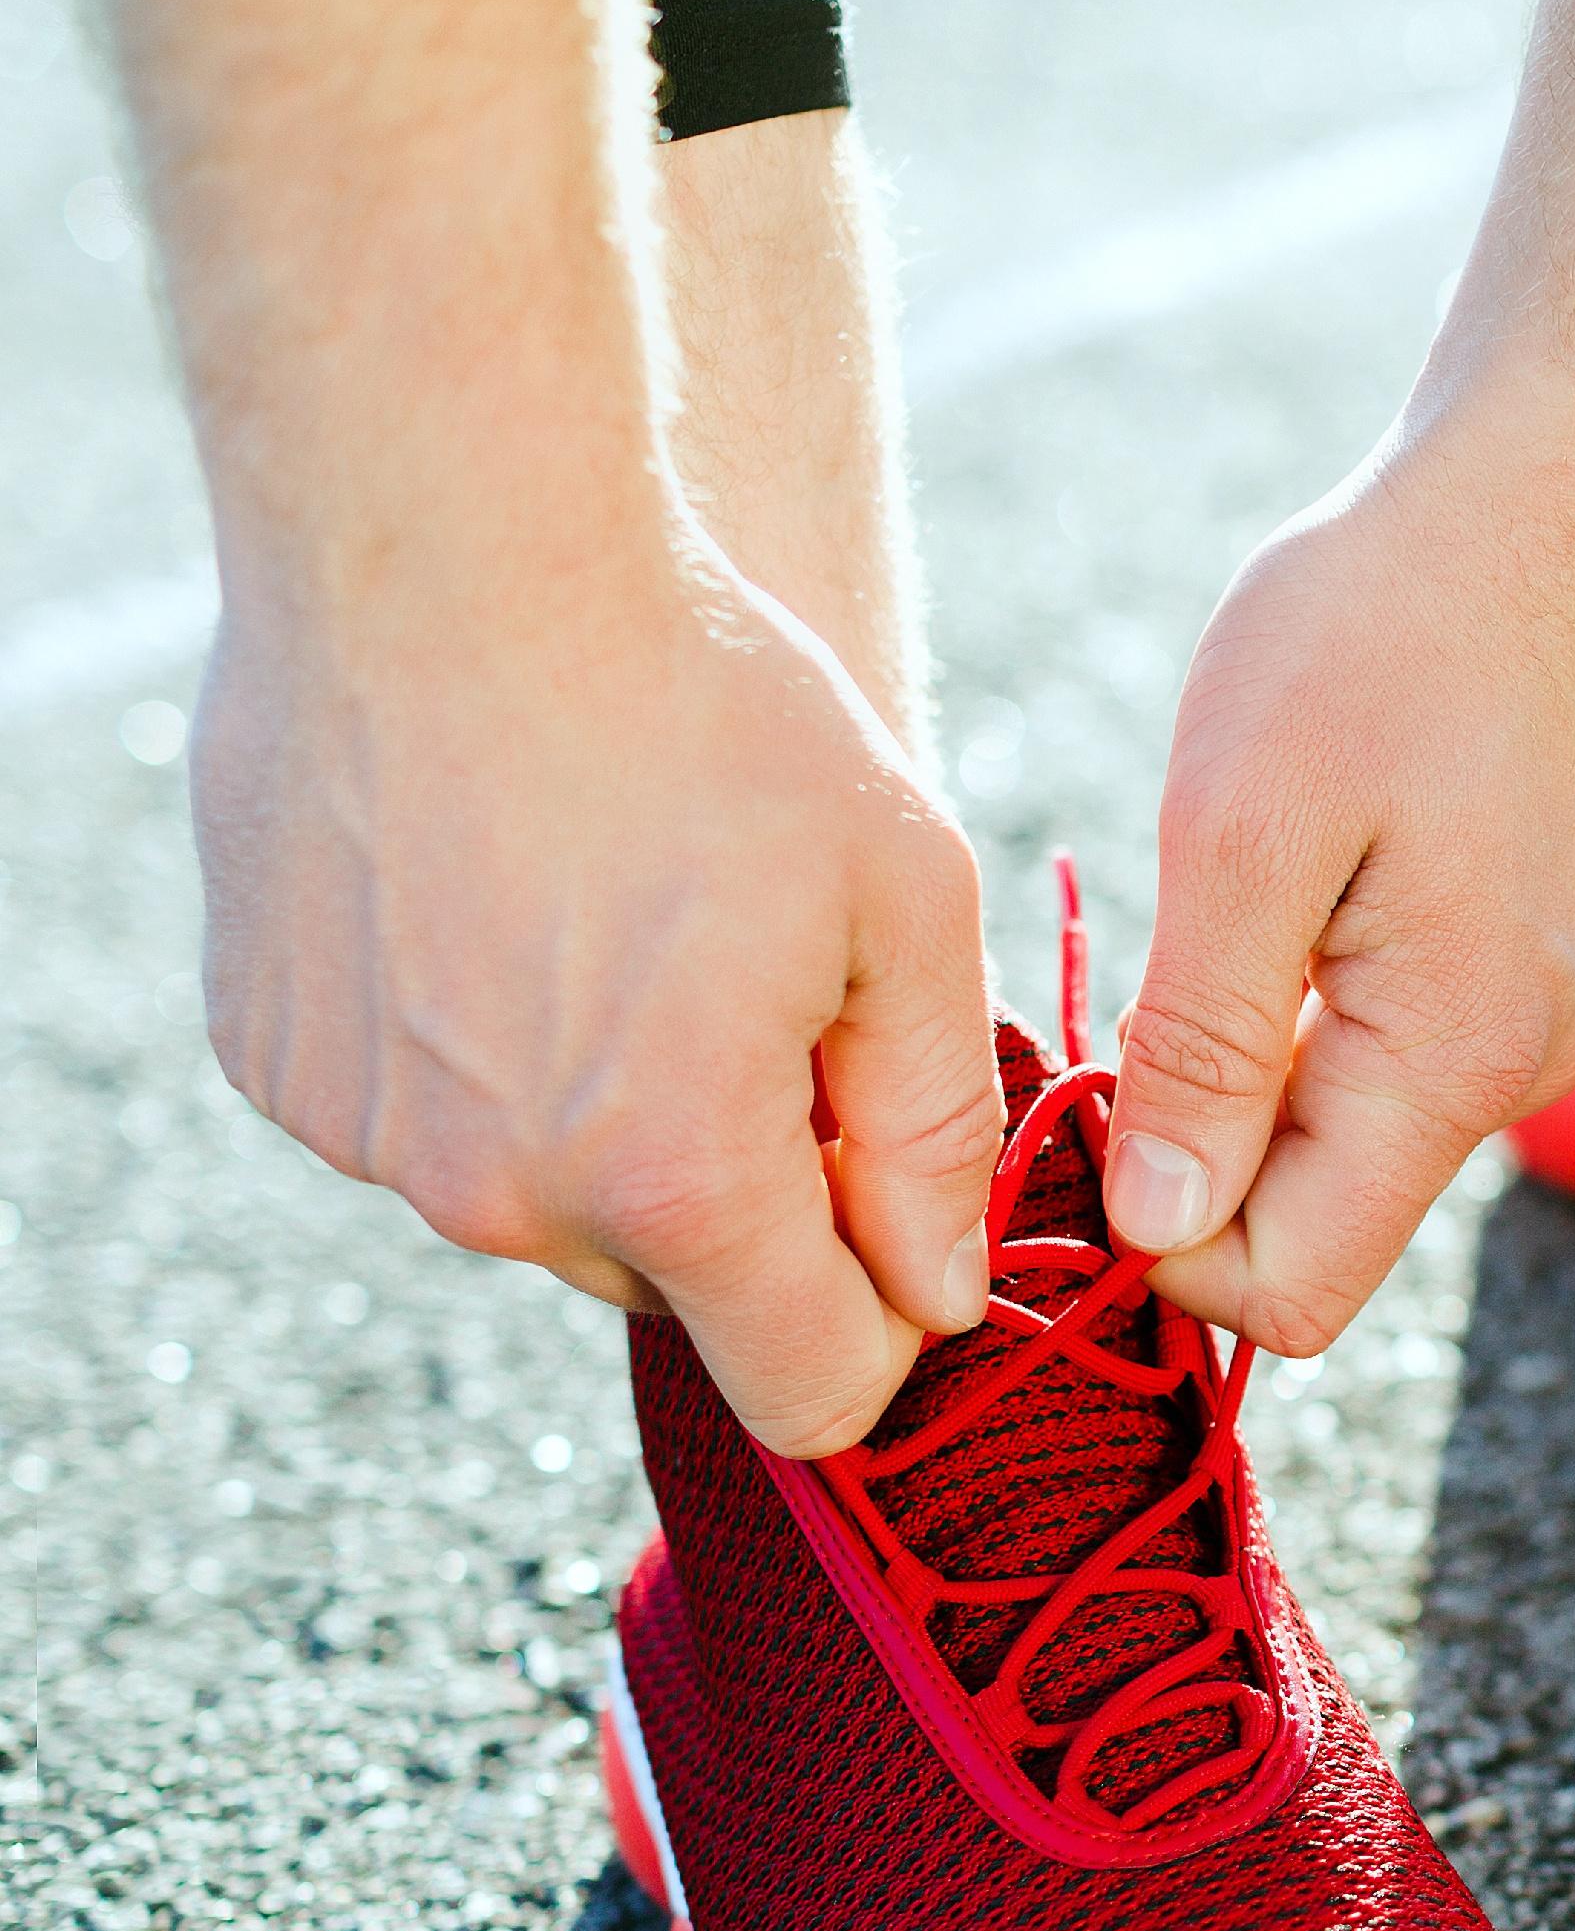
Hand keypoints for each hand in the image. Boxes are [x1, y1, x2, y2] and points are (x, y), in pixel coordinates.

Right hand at [195, 544, 997, 1454]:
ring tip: (628, 928)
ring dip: (617, 1121)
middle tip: (767, 1005)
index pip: (812, 1393)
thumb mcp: (905, 906)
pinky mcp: (280, 1065)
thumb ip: (932, 1130)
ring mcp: (369, 1136)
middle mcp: (501, 1193)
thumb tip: (939, 1294)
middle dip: (753, 1195)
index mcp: (675, 1175)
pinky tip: (506, 906)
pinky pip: (434, 1120)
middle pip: (684, 1289)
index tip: (901, 1225)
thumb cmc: (708, 705)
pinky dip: (489, 1054)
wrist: (444, 537)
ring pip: (556, 1202)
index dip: (885, 1327)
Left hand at [1106, 428, 1574, 1353]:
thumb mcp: (1245, 827)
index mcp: (1455, 1063)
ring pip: (1353, 1136)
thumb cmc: (1388, 626)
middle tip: (1117, 997)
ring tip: (1215, 910)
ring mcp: (1543, 1019)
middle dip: (1197, 1161)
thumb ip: (1204, 1048)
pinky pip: (1397, 1052)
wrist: (1556, 493)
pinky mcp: (1539, 961)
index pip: (1291, 1291)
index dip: (1162, 1247)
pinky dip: (1311, 1011)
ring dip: (1248, 1072)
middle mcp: (1522, 1074)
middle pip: (1320, 1223)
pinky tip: (1290, 880)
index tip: (1084, 1115)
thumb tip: (1161, 1235)